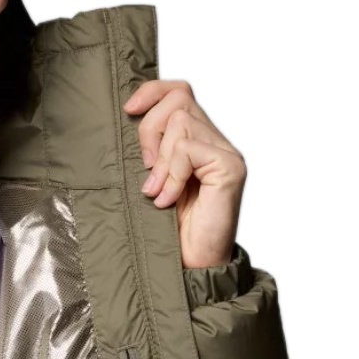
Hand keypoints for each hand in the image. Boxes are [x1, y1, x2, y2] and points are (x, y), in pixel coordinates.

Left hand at [123, 80, 246, 269]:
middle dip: (149, 131)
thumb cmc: (167, 229)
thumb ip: (148, 151)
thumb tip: (128, 115)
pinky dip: (171, 174)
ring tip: (157, 192)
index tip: (128, 109)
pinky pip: (188, 149)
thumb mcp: (149, 180)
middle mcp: (216, 142)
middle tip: (146, 171)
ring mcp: (226, 154)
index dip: (152, 92)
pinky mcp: (230, 167)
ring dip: (160, 160)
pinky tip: (168, 200)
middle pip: (178, 99)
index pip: (179, 91)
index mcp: (197, 140)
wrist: (190, 266)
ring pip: (181, 122)